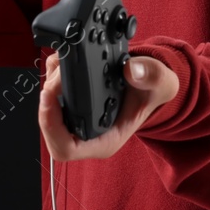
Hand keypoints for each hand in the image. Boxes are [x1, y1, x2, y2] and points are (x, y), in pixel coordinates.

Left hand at [37, 52, 179, 160]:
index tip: (49, 95)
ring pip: (47, 107)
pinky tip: (62, 62)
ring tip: (62, 64)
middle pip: (49, 126)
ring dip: (48, 84)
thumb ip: (152, 77)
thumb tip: (131, 71)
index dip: (50, 125)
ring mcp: (76, 117)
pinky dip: (52, 75)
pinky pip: (50, 92)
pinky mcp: (71, 101)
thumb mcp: (162, 83)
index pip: (65, 147)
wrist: (149, 81)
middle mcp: (86, 132)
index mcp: (104, 140)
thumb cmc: (152, 91)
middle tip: (57, 73)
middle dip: (47, 100)